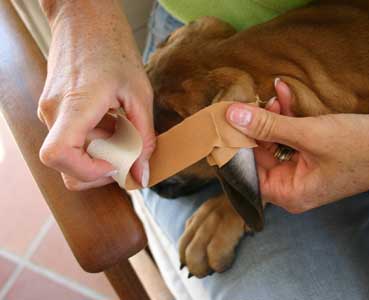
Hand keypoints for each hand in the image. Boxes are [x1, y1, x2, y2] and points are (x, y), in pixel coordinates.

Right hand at [38, 0, 154, 189]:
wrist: (85, 18)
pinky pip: (71, 138)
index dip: (87, 170)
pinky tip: (112, 122)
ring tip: (121, 130)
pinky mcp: (54, 109)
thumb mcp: (140, 94)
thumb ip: (143, 138)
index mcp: (74, 105)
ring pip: (70, 154)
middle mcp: (53, 112)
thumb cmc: (113, 48)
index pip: (58, 155)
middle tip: (126, 153)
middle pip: (66, 165)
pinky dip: (94, 141)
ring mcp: (50, 111)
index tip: (115, 163)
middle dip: (100, 169)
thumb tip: (142, 176)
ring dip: (99, 153)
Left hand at [226, 80, 368, 212]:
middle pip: (260, 154)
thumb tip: (233, 115)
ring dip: (272, 115)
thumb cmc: (363, 149)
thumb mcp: (309, 135)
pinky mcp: (316, 149)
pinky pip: (293, 132)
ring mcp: (306, 166)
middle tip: (248, 102)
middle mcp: (295, 183)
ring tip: (272, 94)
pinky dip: (288, 114)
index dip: (235, 148)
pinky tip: (284, 92)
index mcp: (290, 193)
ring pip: (276, 140)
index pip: (248, 173)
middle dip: (255, 126)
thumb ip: (269, 125)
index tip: (223, 123)